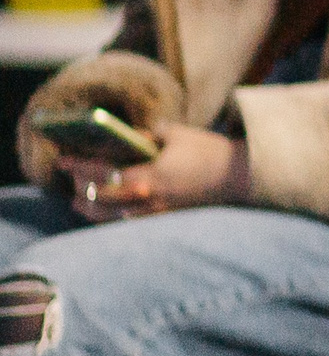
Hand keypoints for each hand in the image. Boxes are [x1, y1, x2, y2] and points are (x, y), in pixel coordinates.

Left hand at [61, 124, 248, 222]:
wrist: (240, 176)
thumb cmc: (209, 151)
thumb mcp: (177, 134)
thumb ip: (148, 133)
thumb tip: (127, 136)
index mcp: (149, 176)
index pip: (102, 172)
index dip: (78, 166)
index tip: (62, 160)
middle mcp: (149, 198)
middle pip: (102, 198)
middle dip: (81, 187)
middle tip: (70, 178)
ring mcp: (158, 211)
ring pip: (113, 216)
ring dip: (91, 208)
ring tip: (78, 201)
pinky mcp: (167, 217)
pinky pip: (130, 222)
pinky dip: (112, 217)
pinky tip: (106, 213)